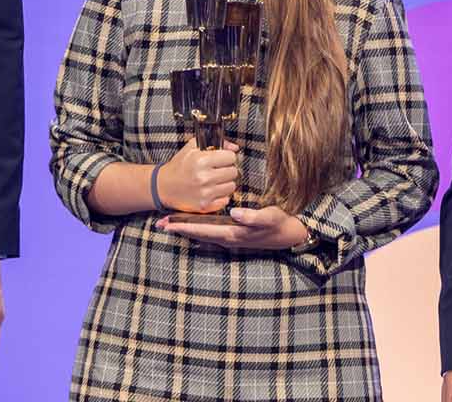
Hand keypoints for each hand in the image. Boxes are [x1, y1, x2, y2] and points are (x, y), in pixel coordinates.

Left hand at [158, 204, 309, 250]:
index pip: (202, 229)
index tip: (167, 223)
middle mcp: (228, 237)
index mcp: (232, 232)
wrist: (291, 234)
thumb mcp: (270, 217)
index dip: (184, 226)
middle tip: (159, 224)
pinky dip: (198, 228)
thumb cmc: (280, 223)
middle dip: (179, 228)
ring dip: (187, 228)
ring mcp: (230, 237)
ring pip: (203, 232)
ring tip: (171, 223)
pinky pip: (210, 231)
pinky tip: (193, 224)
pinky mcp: (234, 234)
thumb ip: (253, 217)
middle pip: (198, 233)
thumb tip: (234, 213)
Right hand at [161, 138, 239, 213]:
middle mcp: (204, 177)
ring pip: (231, 186)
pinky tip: (212, 191)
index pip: (231, 157)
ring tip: (214, 181)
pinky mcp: (205, 206)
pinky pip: (225, 200)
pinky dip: (221, 196)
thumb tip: (235, 147)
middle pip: (233, 172)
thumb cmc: (179, 166)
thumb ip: (214, 142)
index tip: (222, 159)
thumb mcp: (192, 148)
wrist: (163, 187)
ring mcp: (205, 193)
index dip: (227, 157)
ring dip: (225, 183)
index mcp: (201, 160)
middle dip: (227, 169)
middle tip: (218, 170)